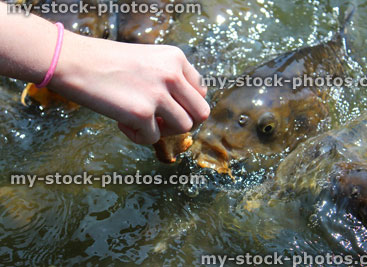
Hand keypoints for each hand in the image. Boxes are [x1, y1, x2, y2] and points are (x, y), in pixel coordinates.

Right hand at [49, 31, 209, 143]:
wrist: (73, 61)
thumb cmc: (106, 62)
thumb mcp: (149, 60)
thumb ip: (170, 78)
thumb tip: (182, 107)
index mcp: (176, 58)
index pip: (201, 91)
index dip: (187, 104)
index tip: (170, 107)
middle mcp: (172, 74)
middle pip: (201, 112)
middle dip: (184, 121)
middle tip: (162, 121)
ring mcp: (158, 94)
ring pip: (184, 128)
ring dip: (164, 130)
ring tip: (141, 121)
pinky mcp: (141, 113)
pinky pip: (153, 138)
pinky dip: (139, 136)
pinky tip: (122, 122)